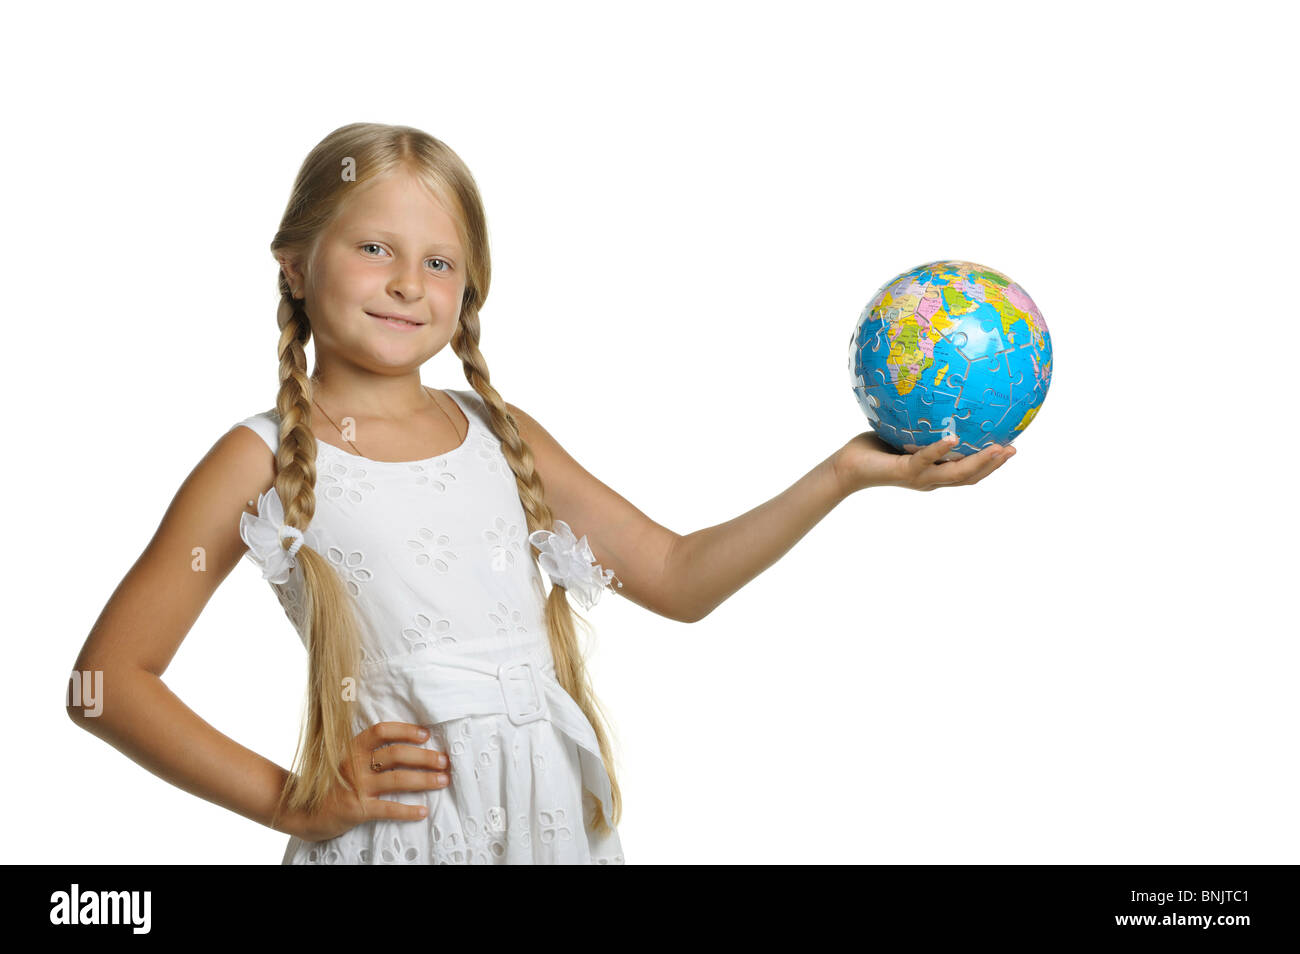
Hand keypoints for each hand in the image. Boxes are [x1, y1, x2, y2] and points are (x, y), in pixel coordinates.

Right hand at [285, 722, 450, 842]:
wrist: (303, 813)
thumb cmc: (331, 785)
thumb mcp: (345, 761)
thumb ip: (367, 753)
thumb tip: (406, 747)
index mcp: (352, 748)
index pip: (381, 731)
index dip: (405, 730)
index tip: (425, 735)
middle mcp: (354, 764)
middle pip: (396, 754)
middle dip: (424, 756)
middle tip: (444, 761)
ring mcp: (355, 786)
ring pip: (397, 779)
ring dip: (424, 779)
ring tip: (442, 781)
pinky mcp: (357, 809)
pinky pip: (388, 808)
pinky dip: (408, 810)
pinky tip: (423, 811)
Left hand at [834, 431, 1015, 493]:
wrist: (846, 468)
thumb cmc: (872, 448)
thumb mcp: (902, 432)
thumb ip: (921, 420)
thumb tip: (937, 391)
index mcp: (934, 470)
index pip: (968, 471)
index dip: (991, 464)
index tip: (1011, 448)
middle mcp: (930, 478)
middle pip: (970, 477)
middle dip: (994, 465)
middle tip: (1014, 450)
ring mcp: (919, 477)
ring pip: (957, 475)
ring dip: (980, 463)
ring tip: (998, 449)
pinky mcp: (904, 471)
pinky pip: (926, 459)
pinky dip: (941, 449)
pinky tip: (954, 438)